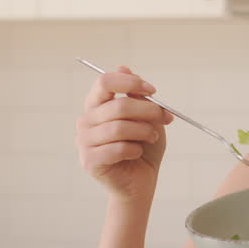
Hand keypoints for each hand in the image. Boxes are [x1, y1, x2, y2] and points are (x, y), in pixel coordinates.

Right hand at [75, 65, 173, 201]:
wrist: (141, 181)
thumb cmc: (144, 147)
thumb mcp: (147, 117)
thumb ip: (137, 95)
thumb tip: (123, 66)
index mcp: (97, 105)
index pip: (105, 82)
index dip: (130, 82)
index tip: (153, 90)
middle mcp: (86, 120)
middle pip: (118, 106)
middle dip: (148, 111)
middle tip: (164, 118)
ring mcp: (84, 141)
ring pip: (119, 128)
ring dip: (144, 131)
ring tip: (152, 137)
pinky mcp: (89, 161)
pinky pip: (117, 148)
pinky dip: (135, 149)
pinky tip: (138, 153)